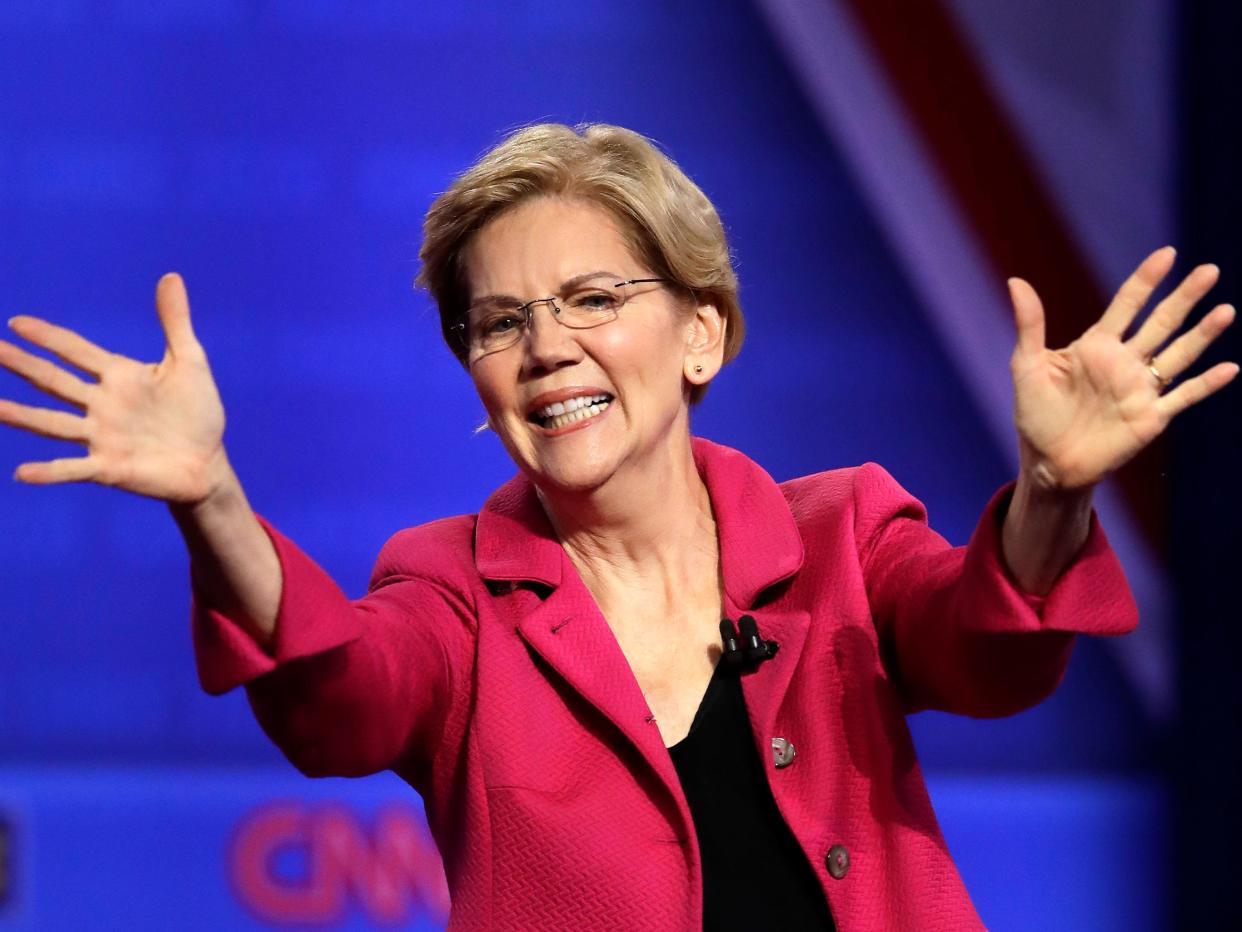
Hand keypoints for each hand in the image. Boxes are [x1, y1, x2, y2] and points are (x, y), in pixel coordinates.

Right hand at [0, 273, 229, 503]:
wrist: (207, 463)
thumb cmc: (198, 412)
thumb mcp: (190, 362)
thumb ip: (175, 322)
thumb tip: (170, 276)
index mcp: (119, 376)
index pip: (75, 351)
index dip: (47, 336)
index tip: (16, 322)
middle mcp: (102, 404)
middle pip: (53, 381)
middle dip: (21, 365)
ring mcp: (101, 436)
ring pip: (53, 423)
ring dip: (21, 415)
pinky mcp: (109, 468)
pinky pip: (73, 468)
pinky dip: (50, 471)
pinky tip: (22, 473)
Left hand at [1008, 246, 1237, 490]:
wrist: (1048, 463)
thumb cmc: (1035, 414)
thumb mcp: (1027, 367)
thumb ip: (1029, 325)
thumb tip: (1015, 280)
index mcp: (1096, 346)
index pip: (1127, 304)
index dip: (1146, 279)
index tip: (1167, 254)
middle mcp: (1124, 362)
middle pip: (1161, 322)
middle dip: (1185, 297)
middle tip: (1210, 270)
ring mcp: (1140, 388)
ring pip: (1179, 354)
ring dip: (1202, 334)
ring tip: (1226, 310)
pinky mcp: (1151, 417)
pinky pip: (1184, 397)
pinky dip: (1206, 384)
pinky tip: (1230, 368)